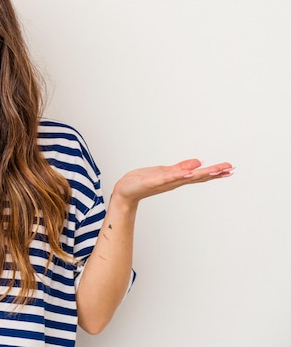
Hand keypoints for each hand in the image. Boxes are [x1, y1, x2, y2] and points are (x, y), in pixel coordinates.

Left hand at [112, 159, 233, 208]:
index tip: (230, 168)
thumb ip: (180, 168)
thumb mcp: (164, 172)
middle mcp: (173, 182)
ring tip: (213, 170)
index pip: (198, 175)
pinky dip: (176, 176)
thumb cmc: (142, 181)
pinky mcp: (151, 182)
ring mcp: (163, 182)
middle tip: (229, 169)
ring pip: (184, 177)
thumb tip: (198, 163)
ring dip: (199, 174)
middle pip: (196, 177)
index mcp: (176, 178)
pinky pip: (166, 179)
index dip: (214, 172)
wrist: (124, 191)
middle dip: (213, 173)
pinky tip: (187, 173)